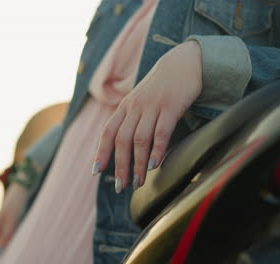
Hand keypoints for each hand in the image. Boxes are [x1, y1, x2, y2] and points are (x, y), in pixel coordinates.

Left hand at [93, 41, 202, 191]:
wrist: (183, 61)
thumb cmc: (161, 86)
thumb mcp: (141, 100)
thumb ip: (133, 119)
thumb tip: (126, 146)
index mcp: (125, 106)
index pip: (108, 132)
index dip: (101, 152)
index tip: (96, 172)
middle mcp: (135, 107)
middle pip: (122, 140)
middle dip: (120, 166)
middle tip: (121, 187)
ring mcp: (152, 106)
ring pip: (139, 139)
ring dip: (138, 164)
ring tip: (138, 183)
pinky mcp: (171, 106)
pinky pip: (161, 131)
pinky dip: (157, 149)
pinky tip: (155, 165)